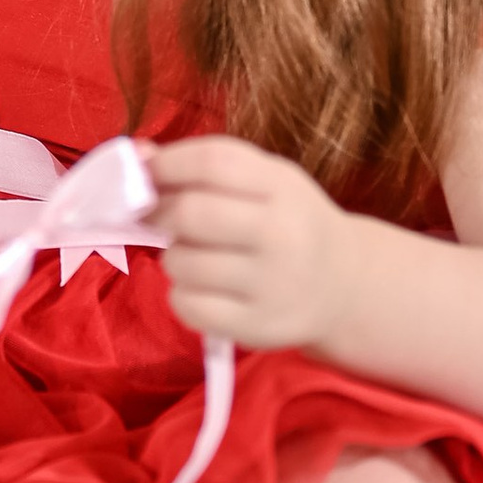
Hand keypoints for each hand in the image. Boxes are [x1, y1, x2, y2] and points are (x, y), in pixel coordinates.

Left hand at [151, 135, 348, 351]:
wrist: (344, 283)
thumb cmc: (289, 222)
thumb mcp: (265, 181)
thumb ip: (207, 166)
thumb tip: (138, 156)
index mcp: (283, 187)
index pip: (212, 163)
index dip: (166, 165)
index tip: (145, 174)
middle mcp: (282, 234)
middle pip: (192, 214)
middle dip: (159, 214)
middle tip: (157, 218)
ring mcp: (271, 284)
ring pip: (182, 263)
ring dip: (173, 257)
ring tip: (195, 257)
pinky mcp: (257, 326)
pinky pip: (188, 306)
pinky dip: (182, 296)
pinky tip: (203, 290)